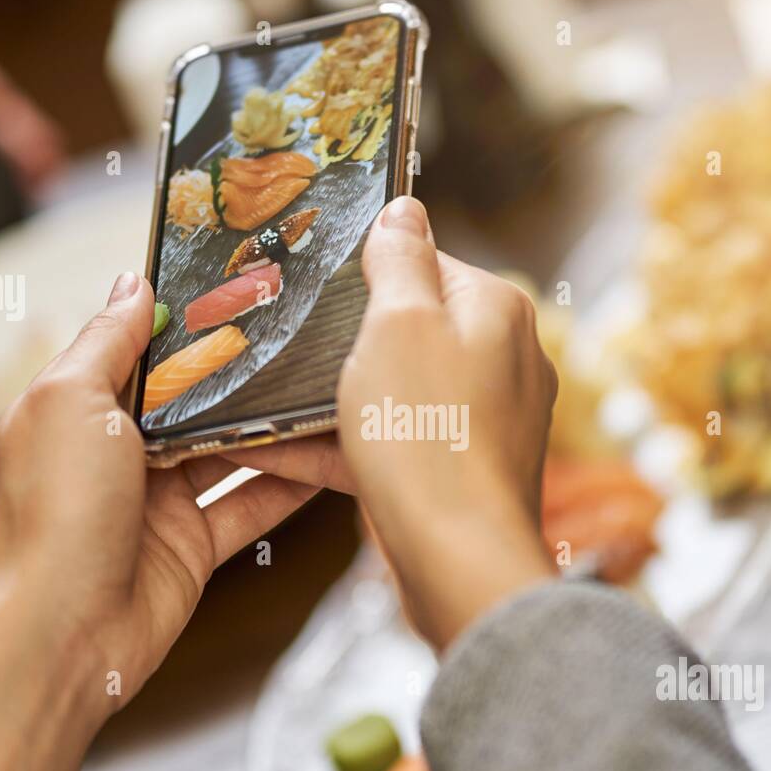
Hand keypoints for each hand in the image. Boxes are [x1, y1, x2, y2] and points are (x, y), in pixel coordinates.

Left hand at [0, 273, 319, 770]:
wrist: (62, 634)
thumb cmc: (55, 512)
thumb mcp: (70, 403)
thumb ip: (108, 342)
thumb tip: (132, 282)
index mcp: (80, 409)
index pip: (141, 351)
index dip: (186, 322)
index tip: (240, 285)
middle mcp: (119, 452)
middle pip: (193, 400)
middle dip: (241, 372)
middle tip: (300, 332)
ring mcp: (158, 501)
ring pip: (230, 451)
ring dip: (274, 425)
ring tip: (325, 386)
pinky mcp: (193, 546)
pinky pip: (250, 505)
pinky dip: (289, 485)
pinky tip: (330, 456)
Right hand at [230, 197, 558, 649]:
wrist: (458, 561)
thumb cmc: (429, 435)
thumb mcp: (399, 324)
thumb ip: (399, 260)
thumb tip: (405, 209)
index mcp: (496, 310)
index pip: (428, 263)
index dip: (368, 274)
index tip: (318, 289)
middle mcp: (504, 360)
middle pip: (411, 330)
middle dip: (347, 341)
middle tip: (285, 347)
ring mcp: (486, 421)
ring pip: (398, 392)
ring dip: (335, 400)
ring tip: (266, 402)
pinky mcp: (461, 473)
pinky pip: (396, 445)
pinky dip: (344, 447)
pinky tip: (278, 455)